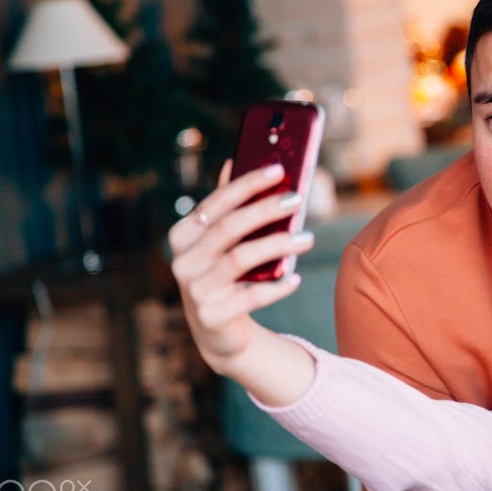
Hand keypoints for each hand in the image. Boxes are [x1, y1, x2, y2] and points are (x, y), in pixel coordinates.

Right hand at [168, 160, 312, 367]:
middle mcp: (183, 261)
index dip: (247, 184)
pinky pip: (250, 297)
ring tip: (308, 238)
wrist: (218, 331)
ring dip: (278, 246)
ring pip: (240, 259)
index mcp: (183, 235)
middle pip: (229, 228)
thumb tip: (233, 159)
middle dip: (265, 210)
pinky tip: (295, 278)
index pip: (216, 202)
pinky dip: (277, 287)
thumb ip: (226, 205)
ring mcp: (194, 291)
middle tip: (298, 200)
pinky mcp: (211, 317)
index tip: (279, 169)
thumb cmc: (224, 274)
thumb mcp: (221, 241)